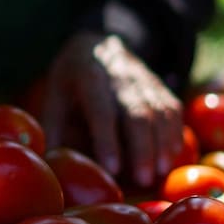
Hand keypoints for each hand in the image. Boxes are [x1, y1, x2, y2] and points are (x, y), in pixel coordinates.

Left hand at [40, 31, 182, 187]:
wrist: (99, 43)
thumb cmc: (70, 80)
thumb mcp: (53, 95)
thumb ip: (52, 128)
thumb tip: (49, 165)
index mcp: (89, 76)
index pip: (101, 110)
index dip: (108, 139)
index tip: (113, 168)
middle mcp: (120, 76)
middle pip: (137, 113)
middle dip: (142, 148)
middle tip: (143, 180)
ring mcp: (144, 79)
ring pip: (159, 112)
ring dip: (162, 144)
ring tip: (160, 174)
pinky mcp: (159, 86)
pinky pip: (172, 109)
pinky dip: (174, 134)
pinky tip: (171, 157)